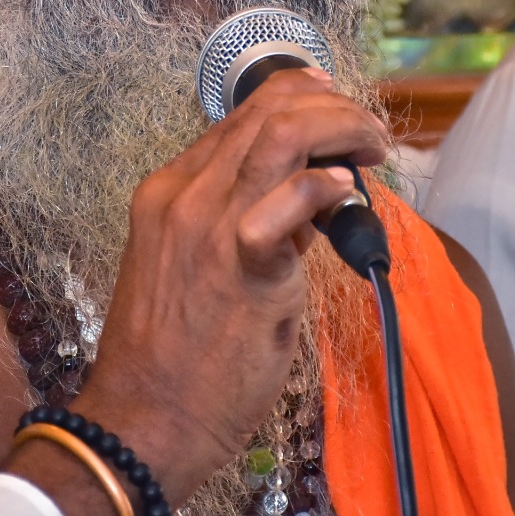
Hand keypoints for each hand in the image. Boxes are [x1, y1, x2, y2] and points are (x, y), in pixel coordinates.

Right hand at [54, 68, 390, 502]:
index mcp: (170, 189)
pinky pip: (294, 196)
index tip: (337, 105)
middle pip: (268, 108)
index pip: (242, 114)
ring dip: (342, 127)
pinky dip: (330, 186)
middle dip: (334, 105)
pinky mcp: (241, 261)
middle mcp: (184, 193)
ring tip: (371, 148)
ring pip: (284, 131)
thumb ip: (248, 221)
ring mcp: (208, 223)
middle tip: (368, 132)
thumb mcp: (198, 266)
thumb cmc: (175, 355)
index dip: (301, 96)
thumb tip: (313, 197)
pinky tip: (349, 199)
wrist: (143, 419)